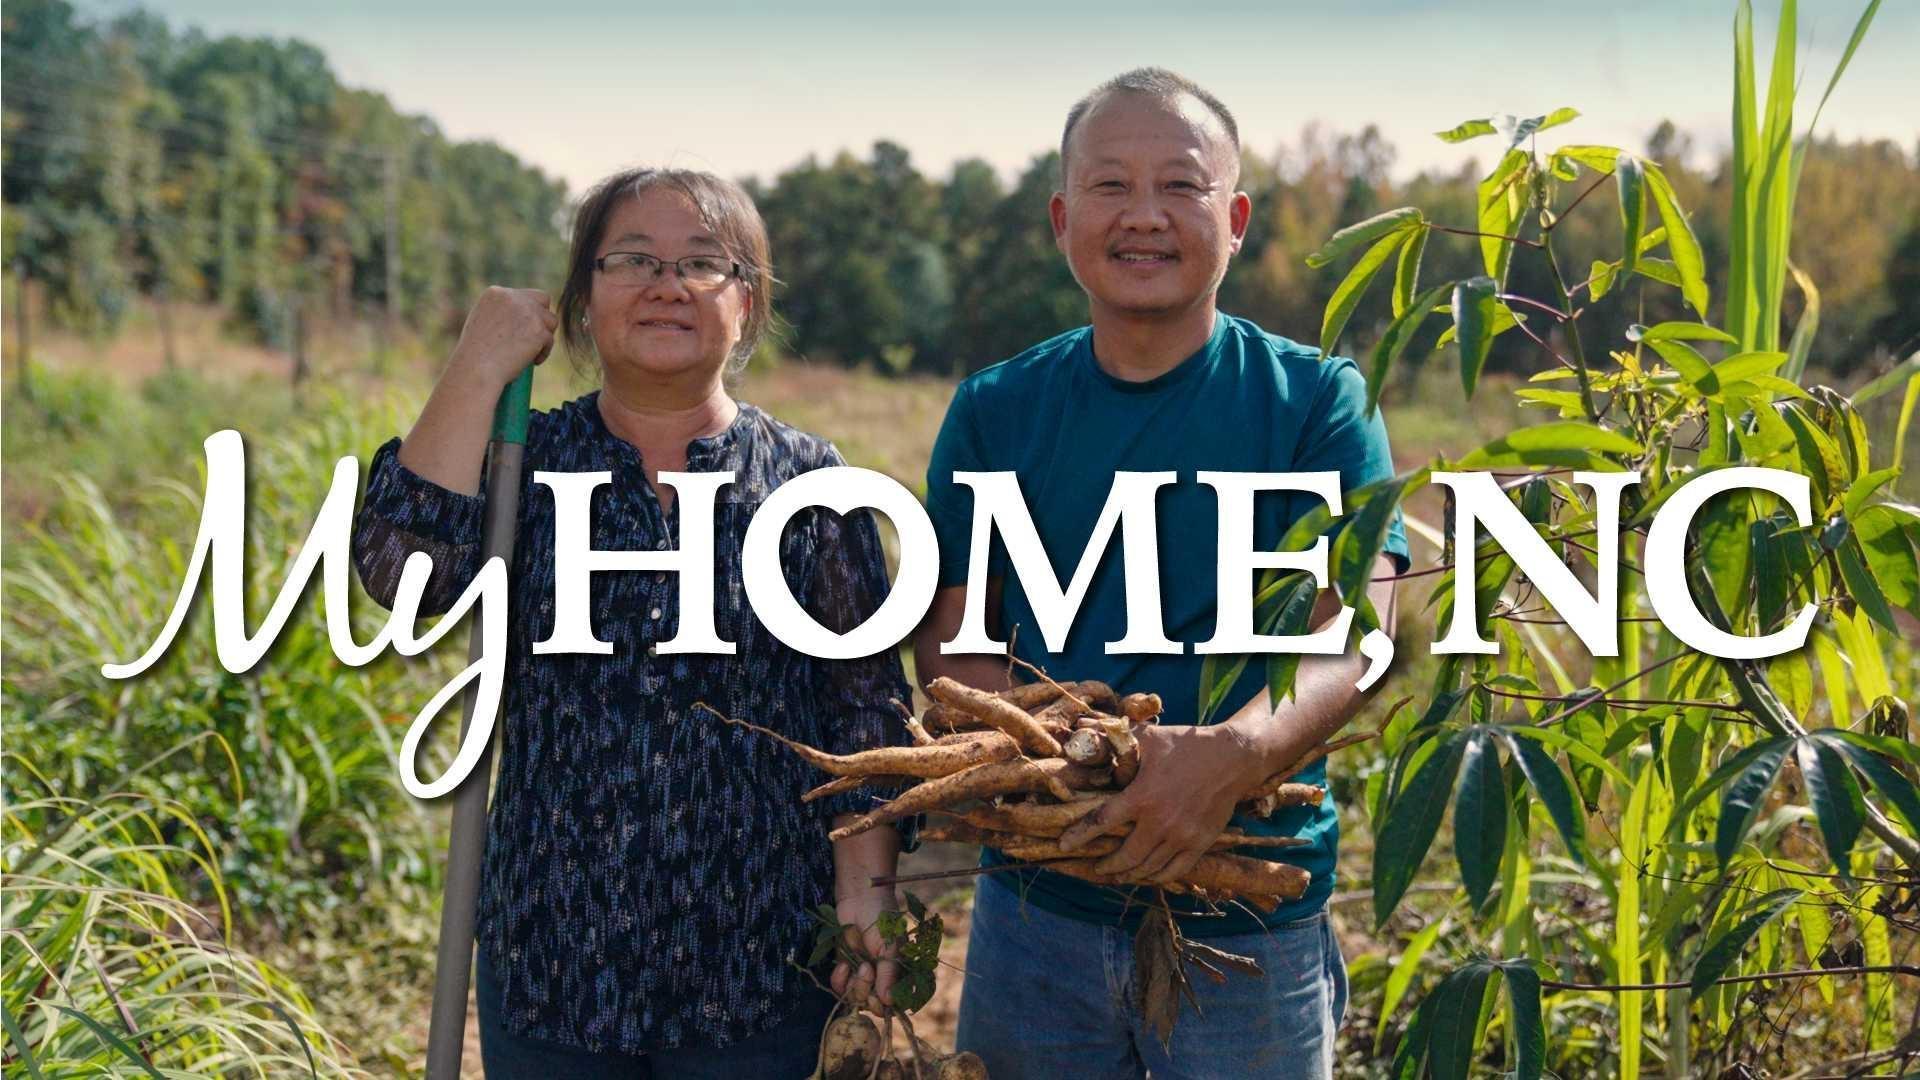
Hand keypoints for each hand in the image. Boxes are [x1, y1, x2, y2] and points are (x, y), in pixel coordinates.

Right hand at [449, 286, 557, 389]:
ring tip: (531, 351)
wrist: (476, 369)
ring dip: (544, 335)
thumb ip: (501, 312)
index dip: (526, 313)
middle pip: (542, 300)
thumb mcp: (482, 322)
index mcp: (495, 293)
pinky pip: (550, 339)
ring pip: (550, 320)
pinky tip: (532, 362)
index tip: (520, 330)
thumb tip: (523, 316)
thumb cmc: (475, 354)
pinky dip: (543, 352)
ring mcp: (528, 313)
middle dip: (542, 317)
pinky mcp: (539, 330)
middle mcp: (513, 297)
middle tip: (534, 336)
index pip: (523, 295)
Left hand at [828, 889, 898, 1012]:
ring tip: (854, 965)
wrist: (860, 896)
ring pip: (856, 997)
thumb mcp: (889, 946)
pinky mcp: (846, 966)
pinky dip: (840, 980)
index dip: (886, 1005)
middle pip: (873, 1004)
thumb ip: (889, 975)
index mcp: (900, 972)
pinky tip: (843, 965)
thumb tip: (888, 1003)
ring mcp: (863, 972)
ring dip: (854, 985)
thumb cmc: (882, 918)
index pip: (896, 1002)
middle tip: (866, 968)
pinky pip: (840, 987)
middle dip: (867, 991)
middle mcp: (883, 976)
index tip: (879, 995)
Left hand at [1061, 724, 1265, 885]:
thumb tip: (1082, 723)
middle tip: (1096, 868)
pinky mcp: (1199, 843)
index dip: (1079, 836)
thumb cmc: (1187, 745)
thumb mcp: (1149, 737)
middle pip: (1124, 856)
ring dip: (1128, 874)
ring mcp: (1181, 836)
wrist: (1232, 758)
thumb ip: (1114, 735)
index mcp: (1141, 796)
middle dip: (1106, 866)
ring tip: (1118, 875)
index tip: (1064, 845)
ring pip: (1147, 867)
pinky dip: (1156, 877)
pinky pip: (1173, 871)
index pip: (1101, 822)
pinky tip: (1147, 876)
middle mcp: (1159, 821)